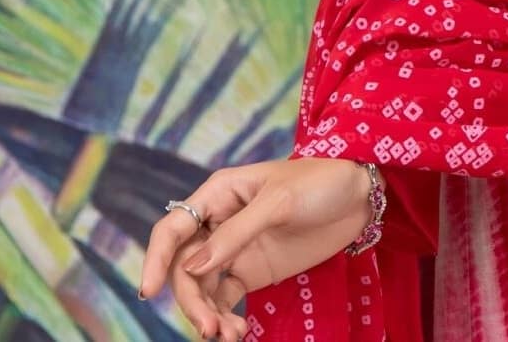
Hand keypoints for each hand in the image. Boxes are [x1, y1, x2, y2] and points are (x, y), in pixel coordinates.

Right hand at [140, 156, 374, 340]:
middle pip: (184, 268)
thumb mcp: (280, 201)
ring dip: (207, 316)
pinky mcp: (252, 270)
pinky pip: (224, 300)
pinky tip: (238, 334)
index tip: (147, 292)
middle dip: (190, 301)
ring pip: (201, 290)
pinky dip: (224, 319)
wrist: (360, 195)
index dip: (155, 258)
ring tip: (227, 336)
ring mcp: (234, 249)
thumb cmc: (321, 181)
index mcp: (219, 194)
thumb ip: (238, 232)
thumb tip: (193, 267)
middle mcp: (219, 222)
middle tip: (209, 329)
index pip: (173, 228)